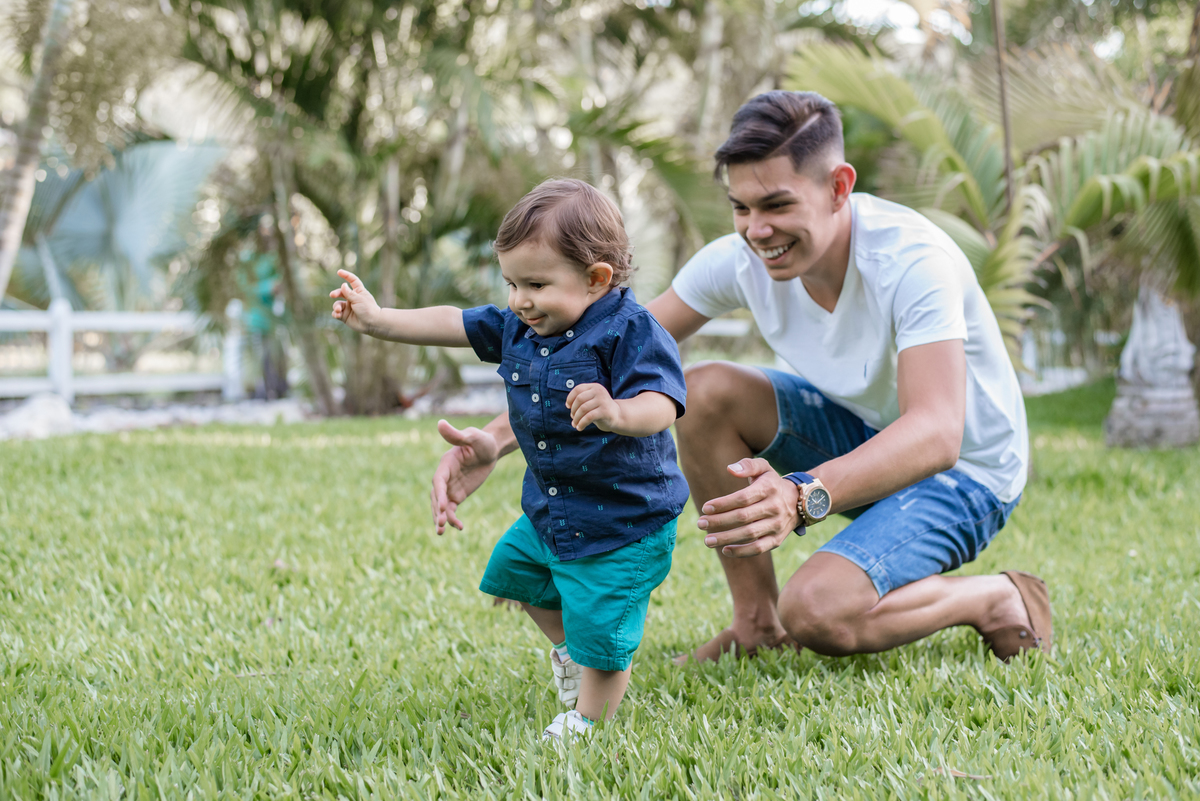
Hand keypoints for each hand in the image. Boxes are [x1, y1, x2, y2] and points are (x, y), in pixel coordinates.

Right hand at [329, 269, 378, 333]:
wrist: (372, 324)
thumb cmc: (368, 309)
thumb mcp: (358, 299)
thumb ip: (349, 293)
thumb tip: (343, 285)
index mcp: (359, 292)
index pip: (352, 281)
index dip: (346, 276)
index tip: (339, 272)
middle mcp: (353, 299)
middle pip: (341, 292)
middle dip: (336, 293)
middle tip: (332, 295)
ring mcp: (348, 307)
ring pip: (337, 304)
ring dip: (336, 306)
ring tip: (338, 310)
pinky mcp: (345, 316)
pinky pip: (336, 313)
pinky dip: (335, 313)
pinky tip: (337, 314)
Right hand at [430, 419, 500, 533]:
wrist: (491, 450)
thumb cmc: (482, 440)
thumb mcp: (472, 436)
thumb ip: (457, 435)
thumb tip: (440, 423)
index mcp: (445, 464)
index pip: (439, 481)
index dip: (440, 494)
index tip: (444, 507)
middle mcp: (444, 477)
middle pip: (437, 497)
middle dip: (438, 511)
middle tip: (441, 524)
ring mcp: (450, 487)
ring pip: (441, 506)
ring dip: (440, 518)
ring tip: (442, 532)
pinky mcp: (457, 495)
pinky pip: (451, 510)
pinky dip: (453, 519)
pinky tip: (460, 528)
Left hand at [565, 383, 621, 431]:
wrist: (617, 416)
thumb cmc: (600, 408)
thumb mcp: (592, 400)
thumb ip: (582, 399)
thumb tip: (569, 406)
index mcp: (595, 387)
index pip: (578, 389)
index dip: (570, 398)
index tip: (568, 406)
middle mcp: (599, 391)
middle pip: (579, 399)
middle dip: (573, 410)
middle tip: (573, 418)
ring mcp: (602, 401)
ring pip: (583, 409)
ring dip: (576, 418)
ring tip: (575, 424)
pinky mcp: (604, 411)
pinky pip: (588, 417)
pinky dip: (581, 423)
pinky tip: (580, 428)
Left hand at [696, 458, 801, 556]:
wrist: (799, 502)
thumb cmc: (772, 483)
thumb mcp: (764, 468)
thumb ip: (748, 465)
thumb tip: (730, 469)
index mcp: (769, 488)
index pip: (742, 498)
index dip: (723, 504)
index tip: (705, 508)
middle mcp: (774, 507)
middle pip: (743, 517)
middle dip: (719, 522)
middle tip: (700, 524)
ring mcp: (777, 525)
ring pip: (749, 535)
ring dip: (726, 538)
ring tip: (707, 540)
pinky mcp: (777, 540)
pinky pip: (759, 549)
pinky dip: (741, 552)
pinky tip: (724, 550)